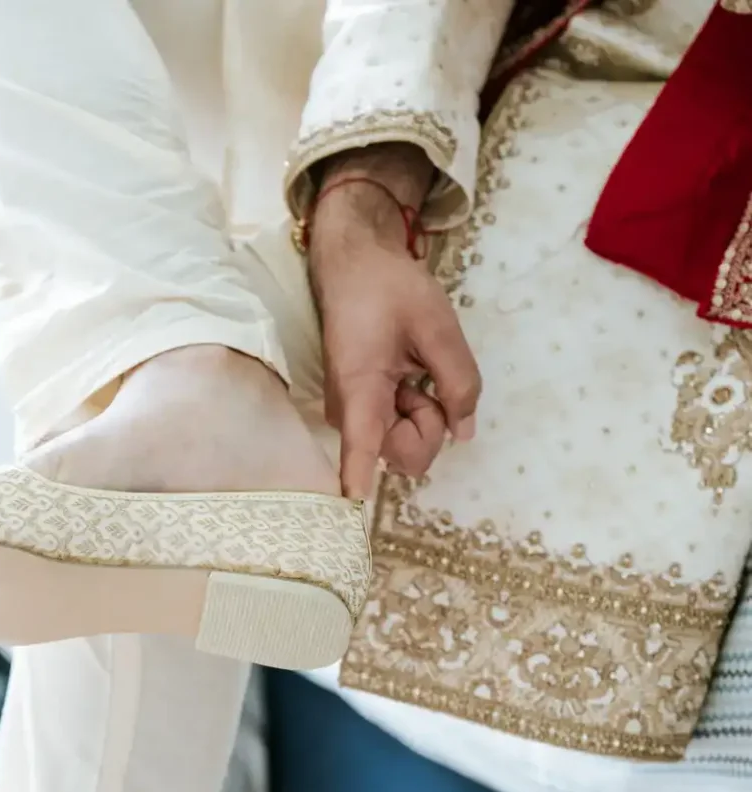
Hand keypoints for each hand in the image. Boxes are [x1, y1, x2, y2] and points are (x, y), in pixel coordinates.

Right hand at [307, 165, 481, 499]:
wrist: (354, 265)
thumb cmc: (389, 289)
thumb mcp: (438, 326)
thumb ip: (459, 382)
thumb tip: (463, 433)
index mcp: (361, 391)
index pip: (358, 446)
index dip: (357, 477)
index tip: (351, 506)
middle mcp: (350, 415)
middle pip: (403, 455)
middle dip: (430, 426)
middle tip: (426, 380)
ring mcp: (354, 417)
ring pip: (403, 446)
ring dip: (424, 415)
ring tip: (413, 371)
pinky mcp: (360, 414)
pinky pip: (397, 432)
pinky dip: (414, 409)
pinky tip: (406, 376)